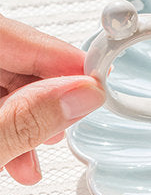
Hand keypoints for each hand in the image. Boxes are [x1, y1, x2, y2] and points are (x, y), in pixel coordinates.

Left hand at [0, 16, 104, 183]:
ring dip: (31, 114)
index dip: (63, 58)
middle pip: (15, 58)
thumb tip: (82, 94)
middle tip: (74, 116)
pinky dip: (10, 126)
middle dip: (48, 92)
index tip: (97, 80)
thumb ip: (28, 119)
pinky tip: (20, 157)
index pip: (17, 38)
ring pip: (4, 82)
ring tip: (45, 143)